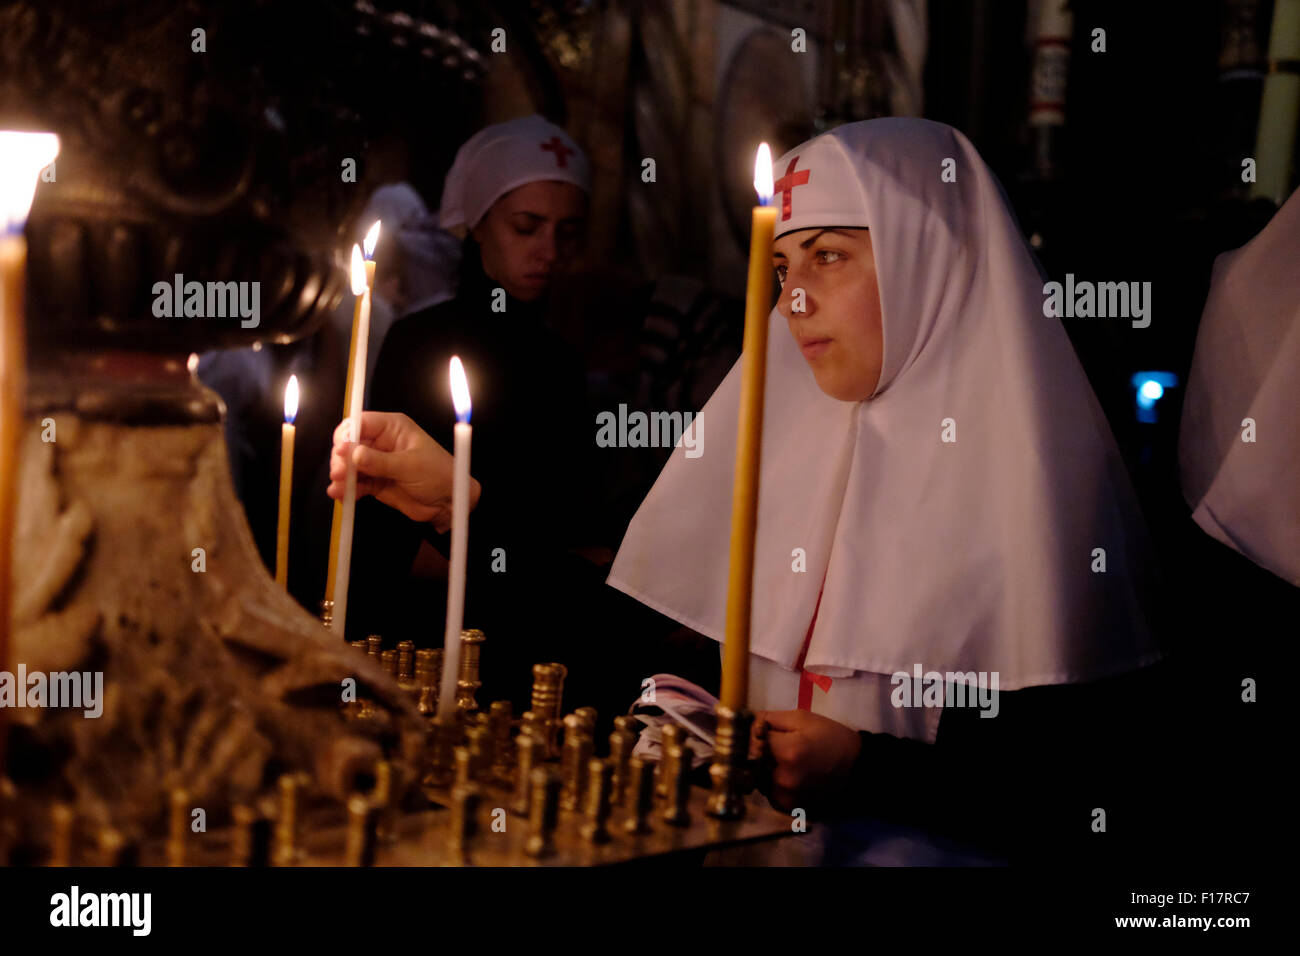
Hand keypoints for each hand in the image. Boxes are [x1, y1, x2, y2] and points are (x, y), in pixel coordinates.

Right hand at [328, 411, 480, 529]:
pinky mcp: (375, 482)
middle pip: (350, 444)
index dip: (347, 435)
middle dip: (342, 458)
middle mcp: (381, 443)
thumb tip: (353, 454)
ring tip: (340, 488)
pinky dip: (346, 489)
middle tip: (340, 472)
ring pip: (349, 465)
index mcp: (393, 428)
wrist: (449, 502)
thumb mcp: (410, 466)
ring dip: (341, 475)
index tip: (341, 449)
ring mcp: (376, 463)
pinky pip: (355, 483)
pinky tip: (340, 495)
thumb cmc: (439, 475)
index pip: (361, 423)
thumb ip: (380, 461)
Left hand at [750, 709, 861, 812]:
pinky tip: (793, 777)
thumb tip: (747, 725)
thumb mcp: (803, 718)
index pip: (752, 741)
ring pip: (760, 781)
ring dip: (766, 771)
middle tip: (779, 748)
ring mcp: (787, 798)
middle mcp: (784, 779)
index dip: (757, 735)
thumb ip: (770, 719)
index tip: (765, 733)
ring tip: (789, 763)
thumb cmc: (832, 739)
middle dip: (760, 753)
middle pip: (753, 763)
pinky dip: (776, 786)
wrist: (859, 770)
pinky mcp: (791, 810)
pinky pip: (771, 796)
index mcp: (788, 752)